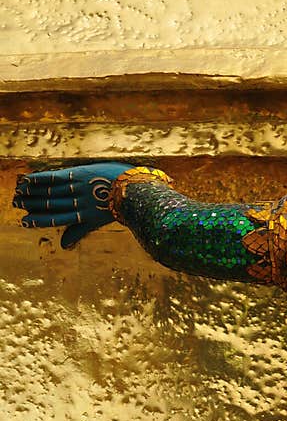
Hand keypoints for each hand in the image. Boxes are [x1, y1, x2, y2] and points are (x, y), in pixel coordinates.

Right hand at [12, 162, 133, 248]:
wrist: (136, 190)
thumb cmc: (121, 204)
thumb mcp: (100, 221)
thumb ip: (79, 232)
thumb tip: (63, 246)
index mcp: (83, 216)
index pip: (56, 219)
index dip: (39, 220)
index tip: (24, 221)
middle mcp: (78, 203)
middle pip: (50, 204)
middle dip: (32, 204)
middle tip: (16, 203)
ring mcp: (78, 189)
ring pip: (50, 192)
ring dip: (33, 192)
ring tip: (19, 192)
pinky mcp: (80, 174)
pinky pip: (56, 177)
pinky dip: (41, 179)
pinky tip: (28, 179)